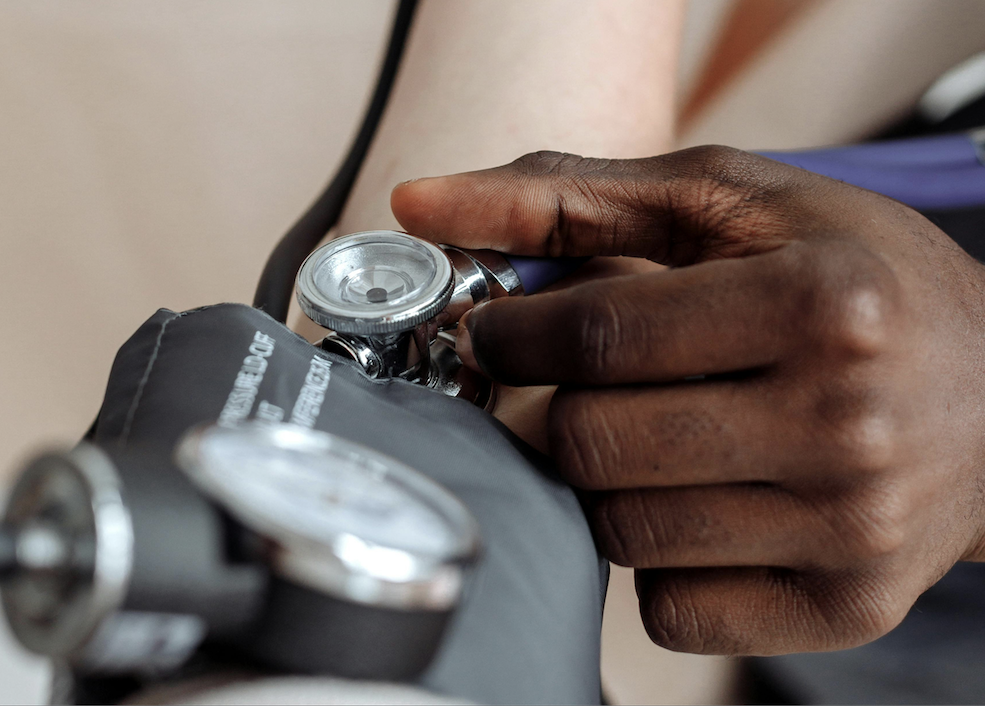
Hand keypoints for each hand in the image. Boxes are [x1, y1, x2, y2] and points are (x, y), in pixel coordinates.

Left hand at [391, 148, 984, 654]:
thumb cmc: (854, 281)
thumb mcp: (736, 204)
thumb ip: (574, 196)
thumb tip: (417, 201)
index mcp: (823, 304)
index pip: (597, 336)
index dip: (513, 335)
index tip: (498, 331)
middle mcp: (845, 425)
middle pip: (591, 445)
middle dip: (559, 410)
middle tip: (586, 384)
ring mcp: (846, 531)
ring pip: (619, 532)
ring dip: (607, 482)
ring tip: (659, 435)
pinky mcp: (842, 607)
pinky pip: (669, 608)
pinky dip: (659, 557)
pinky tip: (704, 504)